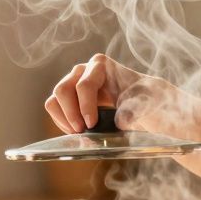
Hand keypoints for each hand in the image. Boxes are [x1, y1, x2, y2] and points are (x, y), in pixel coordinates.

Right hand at [46, 53, 175, 133]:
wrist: (146, 104)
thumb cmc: (146, 99)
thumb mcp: (146, 103)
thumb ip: (135, 109)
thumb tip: (121, 119)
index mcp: (102, 65)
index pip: (84, 85)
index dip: (85, 107)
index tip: (92, 125)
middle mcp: (84, 70)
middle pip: (63, 90)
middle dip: (71, 114)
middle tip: (83, 131)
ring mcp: (74, 83)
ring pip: (55, 100)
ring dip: (64, 119)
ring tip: (79, 133)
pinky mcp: (71, 98)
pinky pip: (55, 109)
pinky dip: (62, 122)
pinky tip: (77, 131)